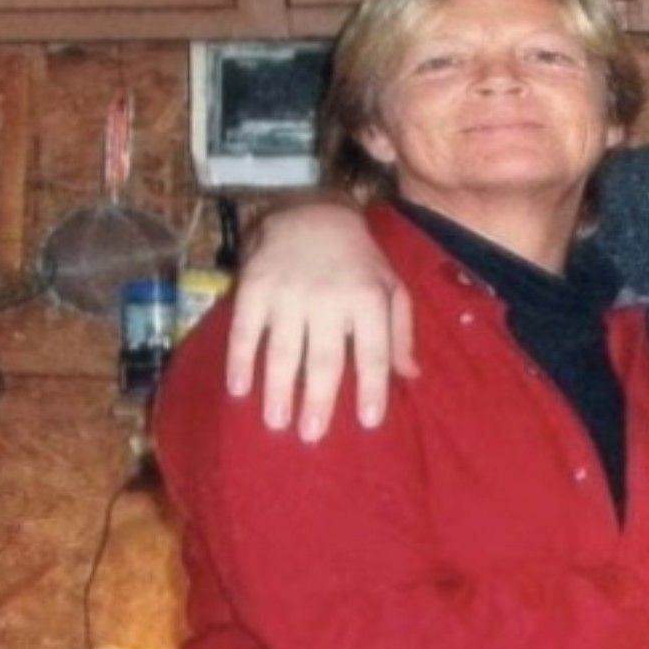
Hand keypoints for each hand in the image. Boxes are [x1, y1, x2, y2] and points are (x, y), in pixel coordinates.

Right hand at [224, 198, 414, 440]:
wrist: (313, 212)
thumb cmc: (360, 261)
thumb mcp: (391, 288)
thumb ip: (400, 333)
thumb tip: (410, 376)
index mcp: (369, 299)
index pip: (373, 352)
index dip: (372, 388)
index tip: (369, 422)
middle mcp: (329, 298)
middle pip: (324, 358)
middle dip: (318, 399)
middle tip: (312, 436)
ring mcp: (289, 292)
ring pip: (282, 350)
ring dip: (277, 389)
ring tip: (276, 423)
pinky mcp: (255, 286)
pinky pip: (244, 329)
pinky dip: (239, 360)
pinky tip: (238, 389)